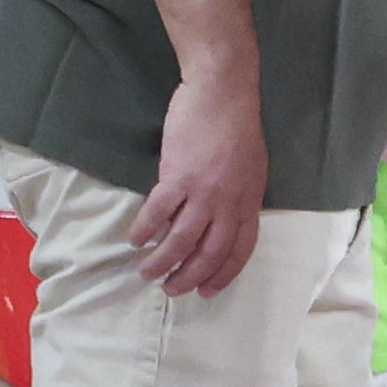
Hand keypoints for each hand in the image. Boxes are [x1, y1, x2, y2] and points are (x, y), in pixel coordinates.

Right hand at [139, 65, 267, 297]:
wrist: (223, 94)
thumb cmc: (237, 128)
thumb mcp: (251, 169)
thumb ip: (238, 196)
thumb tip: (219, 220)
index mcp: (249, 201)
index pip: (240, 250)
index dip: (223, 274)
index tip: (207, 291)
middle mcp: (229, 203)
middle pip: (210, 253)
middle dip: (189, 277)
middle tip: (171, 290)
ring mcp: (204, 192)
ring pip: (181, 240)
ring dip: (162, 261)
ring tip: (147, 272)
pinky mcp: (178, 177)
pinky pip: (157, 213)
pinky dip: (144, 230)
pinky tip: (135, 239)